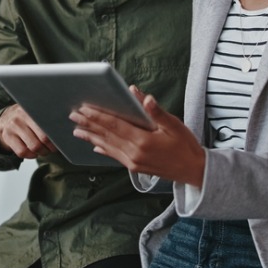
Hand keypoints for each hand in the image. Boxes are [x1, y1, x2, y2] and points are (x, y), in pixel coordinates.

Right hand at [0, 104, 56, 158]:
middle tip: (52, 149)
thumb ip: (47, 117)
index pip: (49, 125)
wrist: (4, 119)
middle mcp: (22, 116)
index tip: (60, 141)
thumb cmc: (26, 118)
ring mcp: (13, 126)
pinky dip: (30, 155)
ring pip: (33, 146)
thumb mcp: (35, 112)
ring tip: (43, 150)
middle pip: (43, 138)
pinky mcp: (7, 136)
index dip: (56, 136)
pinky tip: (33, 153)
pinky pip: (22, 152)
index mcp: (33, 109)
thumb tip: (65, 130)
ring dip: (42, 152)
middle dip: (50, 147)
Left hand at [71, 86, 204, 186]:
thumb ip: (156, 112)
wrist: (194, 171)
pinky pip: (115, 156)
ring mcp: (133, 162)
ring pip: (107, 147)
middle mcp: (135, 153)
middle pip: (107, 136)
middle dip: (89, 124)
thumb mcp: (174, 125)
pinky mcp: (135, 167)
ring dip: (91, 137)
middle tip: (73, 115)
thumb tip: (141, 96)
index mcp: (143, 141)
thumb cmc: (185, 146)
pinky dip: (103, 150)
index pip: (115, 125)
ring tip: (77, 130)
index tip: (84, 108)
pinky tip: (94, 146)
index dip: (98, 116)